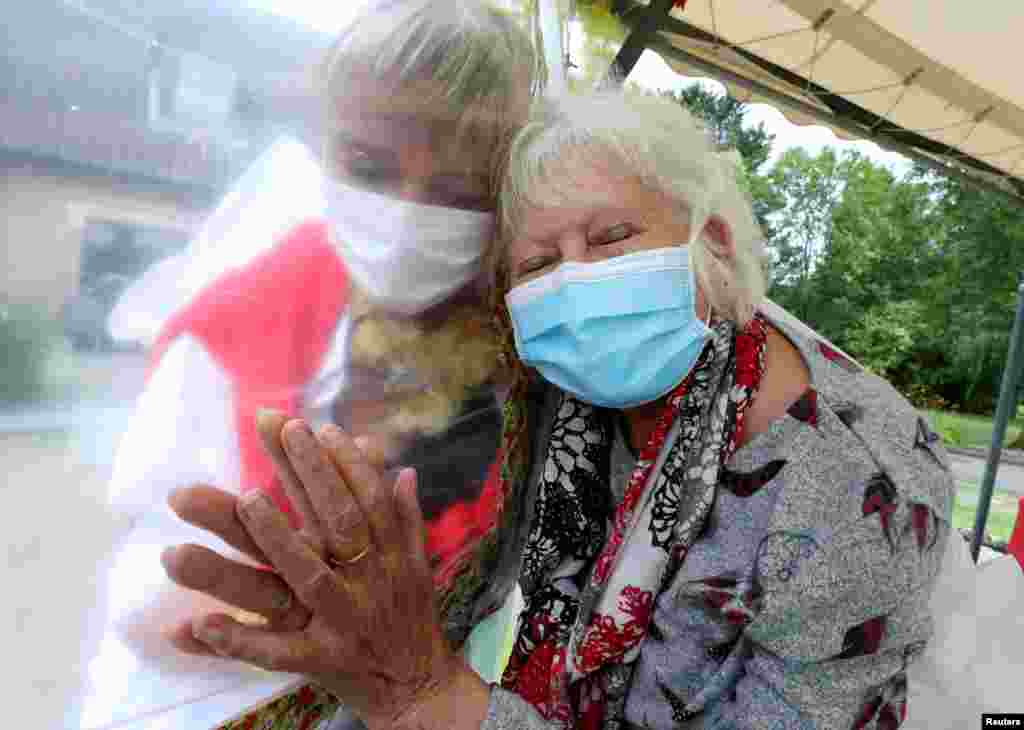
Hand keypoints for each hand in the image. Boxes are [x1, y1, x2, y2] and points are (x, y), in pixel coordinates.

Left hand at [167, 417, 488, 728]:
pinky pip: (272, 651)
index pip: (365, 495)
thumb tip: (405, 470)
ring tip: (237, 500)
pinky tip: (189, 624)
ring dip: (268, 540)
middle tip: (274, 428)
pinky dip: (234, 639)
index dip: (341, 459)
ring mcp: (339, 618)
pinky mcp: (318, 659)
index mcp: (387, 552)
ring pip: (299, 578)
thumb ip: (406, 517)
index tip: (310, 424)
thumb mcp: (416, 564)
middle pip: (333, 522)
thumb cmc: (410, 617)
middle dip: (305, 476)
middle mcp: (364, 578)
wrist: (417, 688)